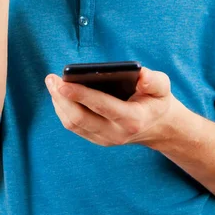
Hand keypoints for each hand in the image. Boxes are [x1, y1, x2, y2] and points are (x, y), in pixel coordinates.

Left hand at [44, 66, 178, 147]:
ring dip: (58, 103)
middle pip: (80, 119)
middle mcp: (116, 133)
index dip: (81, 94)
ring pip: (73, 124)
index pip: (102, 106)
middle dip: (62, 98)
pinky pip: (74, 126)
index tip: (63, 82)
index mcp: (132, 119)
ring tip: (51, 82)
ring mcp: (105, 139)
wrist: (158, 126)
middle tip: (51, 79)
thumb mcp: (162, 87)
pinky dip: (62, 109)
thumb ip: (154, 81)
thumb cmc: (156, 100)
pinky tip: (58, 93)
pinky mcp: (97, 138)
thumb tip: (141, 75)